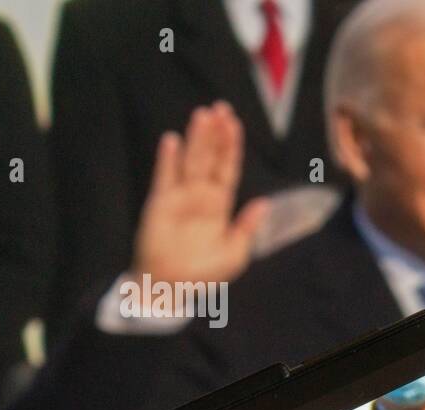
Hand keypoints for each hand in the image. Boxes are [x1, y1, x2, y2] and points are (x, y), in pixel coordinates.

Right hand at [130, 102, 269, 286]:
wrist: (172, 287)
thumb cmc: (204, 273)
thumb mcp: (235, 254)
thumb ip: (247, 227)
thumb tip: (264, 203)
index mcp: (220, 205)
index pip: (228, 168)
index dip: (232, 146)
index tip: (235, 123)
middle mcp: (201, 195)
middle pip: (210, 158)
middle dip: (215, 134)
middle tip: (220, 108)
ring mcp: (179, 197)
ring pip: (190, 161)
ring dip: (196, 139)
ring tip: (202, 115)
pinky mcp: (160, 203)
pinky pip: (164, 177)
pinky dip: (168, 160)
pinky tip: (172, 140)